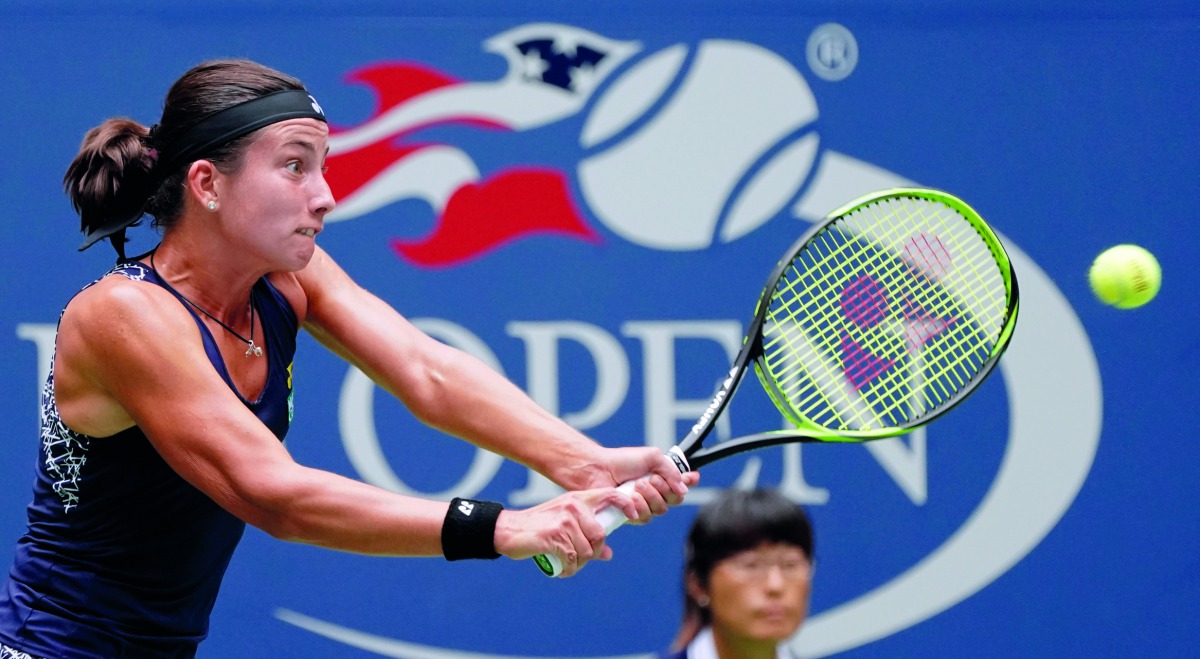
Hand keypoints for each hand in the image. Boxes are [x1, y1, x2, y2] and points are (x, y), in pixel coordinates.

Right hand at [493, 487, 642, 576]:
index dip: (625, 504)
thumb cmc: (538, 527)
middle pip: (600, 536)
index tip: (633, 515)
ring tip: (567, 564)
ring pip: (586, 551)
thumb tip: (608, 554)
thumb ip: (586, 535)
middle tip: (579, 559)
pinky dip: (568, 569)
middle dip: (593, 553)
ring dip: (578, 564)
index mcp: (578, 499)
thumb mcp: (564, 524)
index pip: (610, 494)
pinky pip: (571, 559)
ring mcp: (564, 520)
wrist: (508, 530)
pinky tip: (561, 569)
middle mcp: (573, 506)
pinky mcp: (555, 535)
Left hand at [578, 446, 699, 524]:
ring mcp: (643, 505)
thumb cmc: (621, 461)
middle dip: (663, 489)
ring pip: (660, 510)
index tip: (692, 477)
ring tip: (636, 486)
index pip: (681, 484)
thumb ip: (671, 470)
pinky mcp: (630, 515)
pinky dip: (638, 506)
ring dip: (650, 497)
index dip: (688, 482)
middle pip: (674, 500)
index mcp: (660, 477)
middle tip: (650, 479)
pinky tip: (630, 498)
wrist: (598, 470)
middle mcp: (654, 492)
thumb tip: (684, 488)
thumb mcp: (651, 457)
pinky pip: (644, 517)